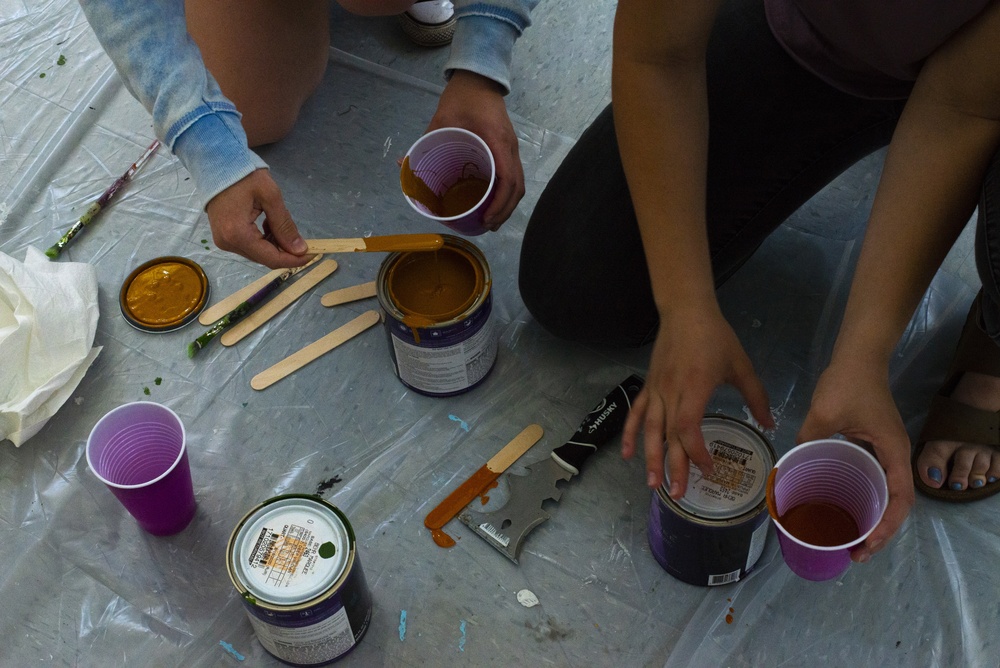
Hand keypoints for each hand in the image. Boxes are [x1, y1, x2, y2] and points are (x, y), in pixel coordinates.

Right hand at [205, 169, 309, 267]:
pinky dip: (264, 240)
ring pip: (258, 253)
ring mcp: (224, 241)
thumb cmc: (244, 175)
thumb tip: (299, 249)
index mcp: (238, 235)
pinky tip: (268, 223)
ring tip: (280, 223)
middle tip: (303, 239)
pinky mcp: (224, 237)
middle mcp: (228, 243)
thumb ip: (284, 225)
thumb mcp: (270, 197)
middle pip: (265, 258)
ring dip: (275, 244)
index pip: (271, 258)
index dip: (294, 260)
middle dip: (286, 251)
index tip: (313, 254)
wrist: (216, 164)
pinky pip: (250, 246)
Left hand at [428, 70, 524, 229]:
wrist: (479, 79)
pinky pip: (515, 175)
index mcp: (497, 141)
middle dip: (505, 211)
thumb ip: (424, 142)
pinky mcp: (509, 148)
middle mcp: (509, 147)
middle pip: (517, 187)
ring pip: (519, 183)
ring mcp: (512, 148)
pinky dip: (508, 193)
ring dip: (508, 204)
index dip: (500, 204)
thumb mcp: (441, 119)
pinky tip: (495, 202)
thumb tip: (403, 164)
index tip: (487, 219)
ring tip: (491, 220)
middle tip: (487, 226)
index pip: (508, 179)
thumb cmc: (462, 98)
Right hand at [622, 303, 773, 496]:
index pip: (688, 427)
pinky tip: (627, 454)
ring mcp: (657, 390)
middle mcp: (672, 392)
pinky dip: (630, 434)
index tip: (709, 469)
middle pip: (668, 435)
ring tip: (652, 484)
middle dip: (672, 466)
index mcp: (695, 387)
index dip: (696, 452)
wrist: (685, 311)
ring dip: (650, 457)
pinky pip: (637, 414)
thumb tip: (770, 424)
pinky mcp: (649, 386)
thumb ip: (756, 396)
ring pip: (650, 429)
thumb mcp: (741, 365)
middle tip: (677, 494)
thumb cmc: (716, 337)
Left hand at [797, 357, 913, 562]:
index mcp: (894, 451)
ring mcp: (886, 451)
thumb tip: (788, 465)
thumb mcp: (824, 412)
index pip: (900, 499)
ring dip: (873, 518)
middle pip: (896, 504)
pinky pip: (874, 478)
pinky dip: (864, 497)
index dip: (886, 526)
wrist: (858, 355)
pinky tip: (843, 507)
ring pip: (885, 493)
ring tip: (850, 540)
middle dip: (879, 532)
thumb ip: (808, 438)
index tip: (866, 544)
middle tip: (854, 553)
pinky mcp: (874, 445)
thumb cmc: (848, 383)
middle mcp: (896, 455)